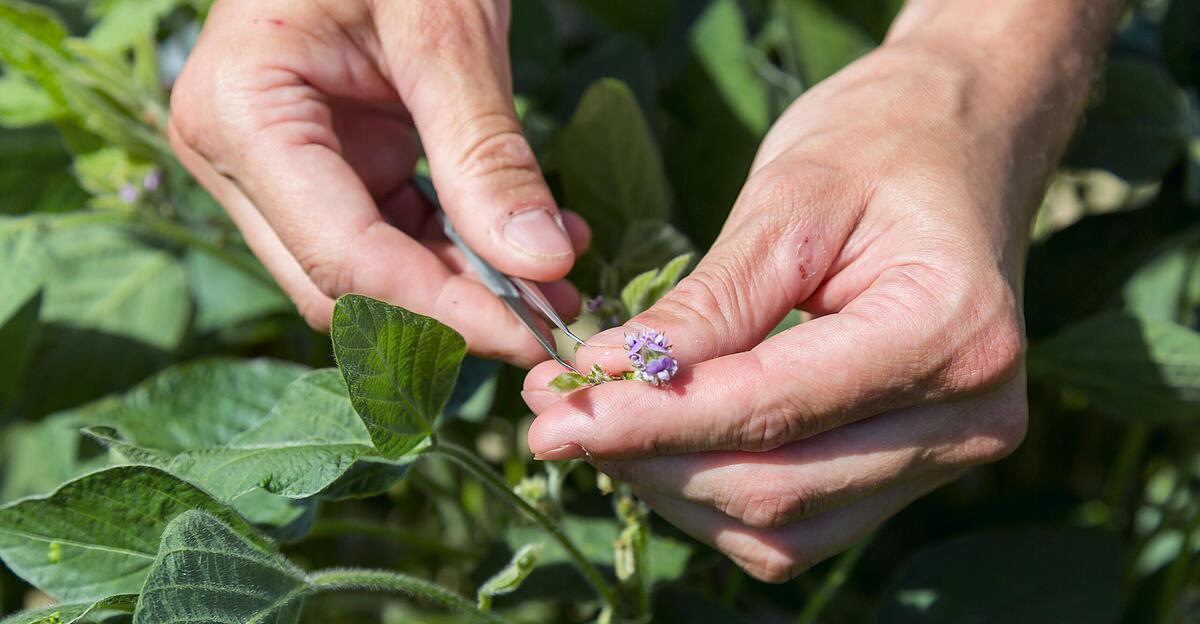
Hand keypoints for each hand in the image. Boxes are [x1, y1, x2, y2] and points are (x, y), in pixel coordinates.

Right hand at [169, 0, 587, 364]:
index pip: (344, 258)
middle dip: (453, 312)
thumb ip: (485, 152)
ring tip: (557, 277)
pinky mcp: (319, 169)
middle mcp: (238, 157)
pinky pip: (387, 238)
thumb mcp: (447, 29)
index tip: (535, 335)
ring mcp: (274, 169)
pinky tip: (527, 243)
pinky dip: (457, 252)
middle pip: (346, 285)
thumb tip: (540, 266)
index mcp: (242, 115)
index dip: (443, 312)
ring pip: (369, 275)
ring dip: (464, 289)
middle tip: (554, 314)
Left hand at [521, 38, 1082, 581]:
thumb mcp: (788, 199)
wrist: (964, 139)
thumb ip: (708, 305)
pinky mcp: (917, 468)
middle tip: (553, 417)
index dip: (651, 420)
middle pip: (774, 490)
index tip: (555, 411)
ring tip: (597, 426)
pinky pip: (802, 523)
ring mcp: (952, 451)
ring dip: (674, 490)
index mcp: (950, 330)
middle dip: (647, 461)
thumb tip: (608, 377)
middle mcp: (968, 414)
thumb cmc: (880, 142)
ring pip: (782, 530)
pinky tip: (663, 444)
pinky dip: (716, 497)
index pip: (773, 410)